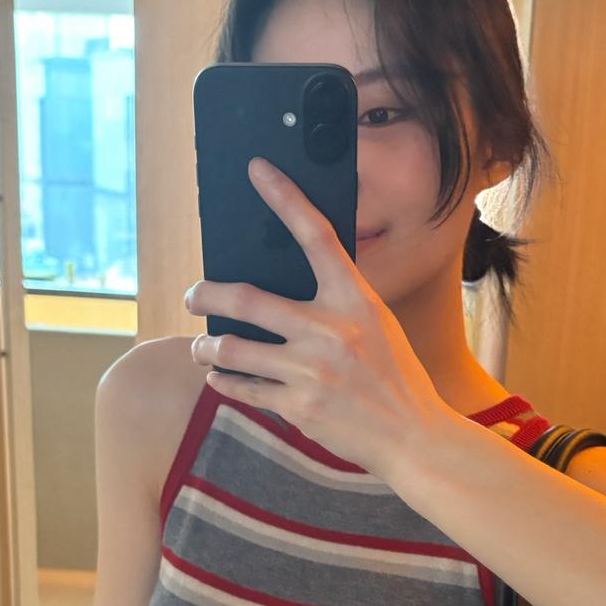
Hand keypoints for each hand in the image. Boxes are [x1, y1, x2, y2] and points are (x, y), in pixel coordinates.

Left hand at [184, 157, 447, 479]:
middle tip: (193, 295)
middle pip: (246, 298)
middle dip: (206, 294)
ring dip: (206, 346)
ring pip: (233, 348)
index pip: (316, 236)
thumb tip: (283, 290)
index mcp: (355, 299)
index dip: (285, 198)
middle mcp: (330, 329)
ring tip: (201, 346)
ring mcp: (311, 370)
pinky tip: (217, 376)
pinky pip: (243, 388)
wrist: (412, 435)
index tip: (257, 170)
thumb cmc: (395, 377)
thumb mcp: (377, 324)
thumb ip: (337, 302)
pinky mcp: (299, 406)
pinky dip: (223, 381)